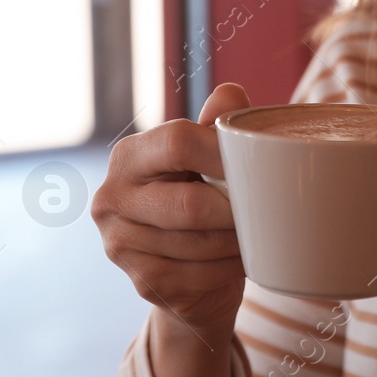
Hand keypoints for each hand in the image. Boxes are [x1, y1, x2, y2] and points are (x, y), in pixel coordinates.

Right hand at [92, 82, 251, 343]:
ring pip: (197, 243)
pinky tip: (239, 261)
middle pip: (189, 204)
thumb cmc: (204, 202)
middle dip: (235, 210)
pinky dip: (227, 269)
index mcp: (129, 156)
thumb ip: (216, 125)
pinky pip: (197, 275)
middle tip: (265, 211)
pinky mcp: (141, 281)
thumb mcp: (208, 160)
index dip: (223, 153)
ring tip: (256, 235)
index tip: (256, 166)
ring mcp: (119, 243)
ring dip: (236, 242)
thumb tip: (230, 95)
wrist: (191, 275)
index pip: (177, 142)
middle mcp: (112, 197)